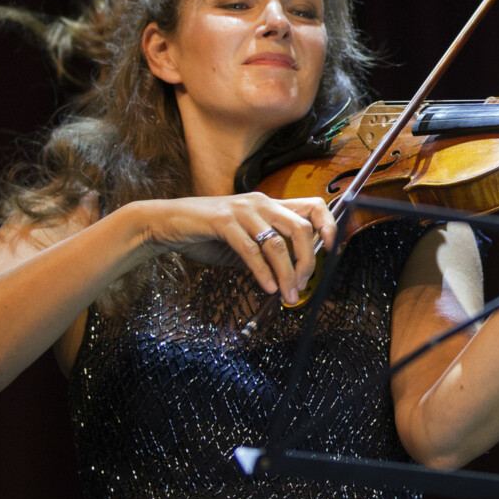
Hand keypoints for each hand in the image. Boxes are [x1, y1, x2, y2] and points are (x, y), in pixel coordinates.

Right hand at [139, 193, 335, 304]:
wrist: (167, 223)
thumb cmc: (208, 234)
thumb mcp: (245, 244)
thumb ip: (268, 254)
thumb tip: (293, 278)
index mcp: (270, 205)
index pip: (313, 206)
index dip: (329, 226)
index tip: (331, 252)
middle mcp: (261, 203)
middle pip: (301, 228)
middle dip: (307, 262)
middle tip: (303, 286)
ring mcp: (242, 210)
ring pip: (277, 243)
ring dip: (287, 274)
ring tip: (288, 296)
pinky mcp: (222, 221)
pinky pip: (251, 250)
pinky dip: (262, 272)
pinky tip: (267, 287)